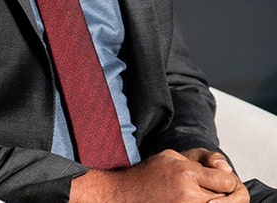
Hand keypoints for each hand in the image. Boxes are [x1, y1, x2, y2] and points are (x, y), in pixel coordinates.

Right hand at [70, 149, 248, 202]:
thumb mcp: (172, 156)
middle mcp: (190, 196)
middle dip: (227, 193)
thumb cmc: (147, 175)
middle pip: (230, 198)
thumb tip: (226, 169)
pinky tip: (197, 200)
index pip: (228, 181)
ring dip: (217, 201)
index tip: (220, 178)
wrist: (125, 196)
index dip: (228, 179)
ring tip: (205, 195)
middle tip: (219, 189)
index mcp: (187, 174)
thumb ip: (201, 159)